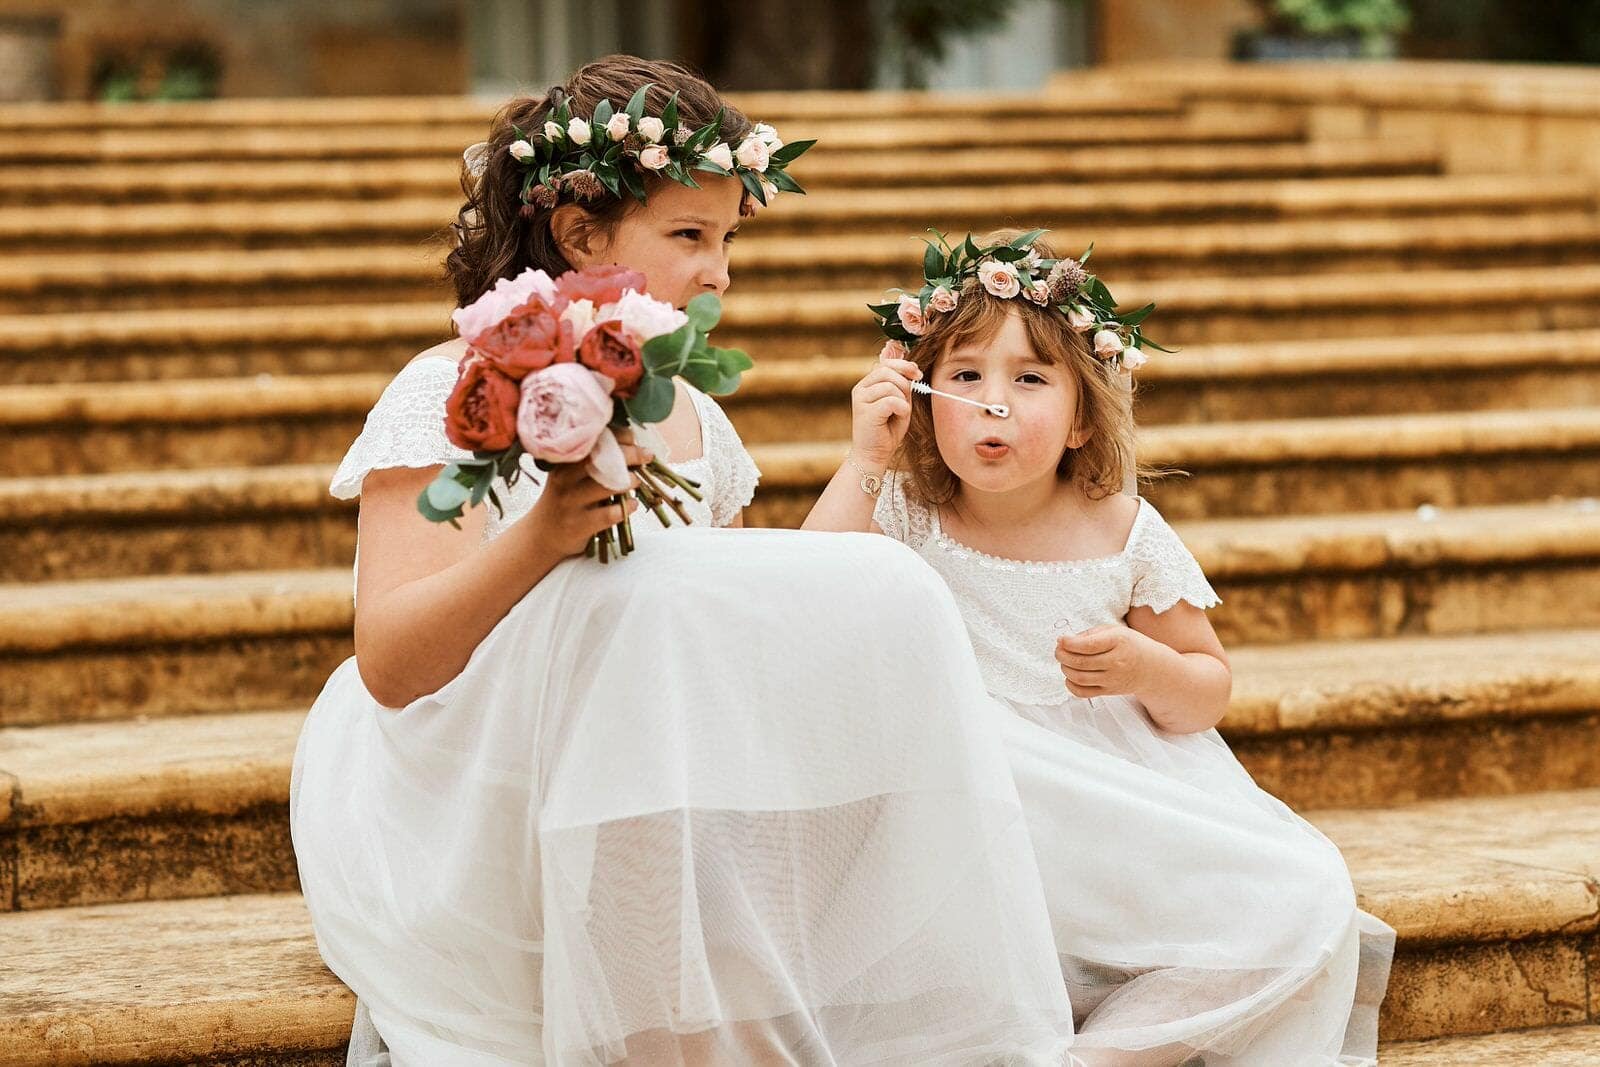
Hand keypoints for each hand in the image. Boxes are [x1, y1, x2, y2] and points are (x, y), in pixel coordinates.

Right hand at [522, 436, 649, 559]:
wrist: (542, 534)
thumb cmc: (565, 499)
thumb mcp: (570, 475)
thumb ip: (594, 461)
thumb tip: (631, 443)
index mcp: (565, 462)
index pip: (594, 440)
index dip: (618, 436)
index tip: (633, 439)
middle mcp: (566, 479)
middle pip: (602, 459)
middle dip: (631, 454)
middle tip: (646, 456)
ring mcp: (572, 503)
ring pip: (607, 485)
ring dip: (629, 481)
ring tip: (636, 482)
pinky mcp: (579, 525)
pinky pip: (610, 514)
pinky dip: (626, 508)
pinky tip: (632, 505)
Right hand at [850, 357, 920, 468]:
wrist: (874, 455)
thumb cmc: (887, 430)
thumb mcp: (899, 402)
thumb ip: (902, 385)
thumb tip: (911, 367)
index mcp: (867, 384)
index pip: (885, 363)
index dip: (904, 365)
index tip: (918, 374)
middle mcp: (860, 388)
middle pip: (887, 371)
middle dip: (904, 384)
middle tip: (906, 402)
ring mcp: (860, 399)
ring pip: (890, 386)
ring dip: (902, 400)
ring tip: (898, 413)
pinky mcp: (864, 411)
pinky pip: (890, 400)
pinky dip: (901, 408)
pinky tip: (897, 417)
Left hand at [1055, 624, 1159, 698]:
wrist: (1153, 668)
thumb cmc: (1131, 645)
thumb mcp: (1115, 630)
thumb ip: (1091, 633)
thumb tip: (1066, 641)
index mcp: (1118, 642)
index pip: (1088, 645)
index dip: (1069, 643)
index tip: (1061, 639)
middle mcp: (1116, 662)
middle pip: (1080, 662)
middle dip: (1062, 655)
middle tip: (1059, 650)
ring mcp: (1112, 679)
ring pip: (1079, 677)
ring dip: (1065, 669)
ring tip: (1064, 661)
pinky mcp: (1109, 691)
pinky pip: (1083, 692)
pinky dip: (1071, 685)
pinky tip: (1070, 677)